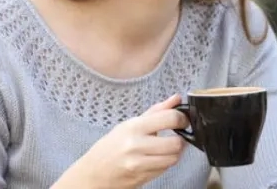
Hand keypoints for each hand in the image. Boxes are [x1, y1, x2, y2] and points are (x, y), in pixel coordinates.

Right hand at [53, 94, 188, 188]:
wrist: (93, 172)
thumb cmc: (112, 145)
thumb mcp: (131, 124)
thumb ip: (156, 111)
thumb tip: (177, 98)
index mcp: (134, 127)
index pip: (170, 118)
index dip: (182, 119)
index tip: (183, 120)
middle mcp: (136, 146)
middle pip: (176, 143)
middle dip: (182, 139)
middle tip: (179, 135)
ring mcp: (138, 164)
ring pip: (173, 158)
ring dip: (175, 152)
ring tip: (168, 147)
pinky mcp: (141, 178)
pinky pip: (164, 169)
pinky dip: (166, 163)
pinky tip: (158, 157)